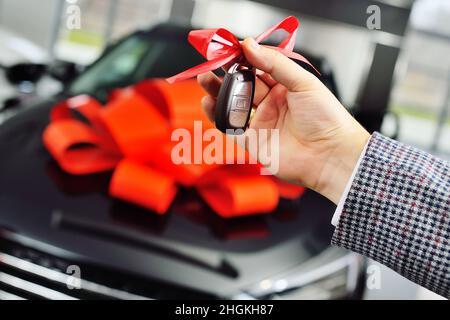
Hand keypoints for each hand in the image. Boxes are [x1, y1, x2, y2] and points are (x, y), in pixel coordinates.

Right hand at [198, 38, 369, 203]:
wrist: (330, 155)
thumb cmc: (326, 118)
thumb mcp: (302, 82)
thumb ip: (274, 63)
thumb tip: (249, 45)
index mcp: (285, 88)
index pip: (259, 69)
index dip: (244, 59)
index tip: (229, 49)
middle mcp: (272, 105)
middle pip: (243, 86)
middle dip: (226, 75)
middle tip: (213, 63)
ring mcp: (262, 123)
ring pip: (234, 105)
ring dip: (218, 93)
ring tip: (205, 79)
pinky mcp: (253, 143)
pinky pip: (230, 128)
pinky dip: (217, 116)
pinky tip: (208, 102)